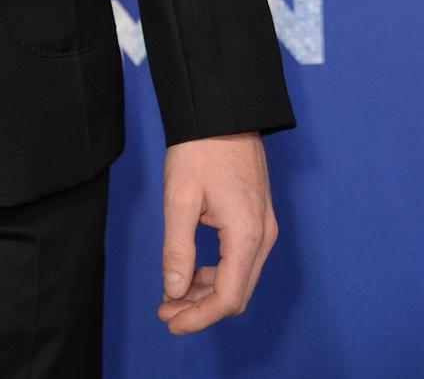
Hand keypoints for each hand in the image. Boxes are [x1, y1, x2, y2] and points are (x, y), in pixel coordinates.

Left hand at [157, 131, 278, 333]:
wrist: (222, 110)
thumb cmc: (199, 149)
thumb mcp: (179, 198)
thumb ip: (177, 249)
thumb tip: (174, 291)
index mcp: (247, 235)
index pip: (227, 297)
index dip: (198, 317)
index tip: (169, 321)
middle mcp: (264, 236)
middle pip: (236, 294)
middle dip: (200, 309)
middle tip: (165, 311)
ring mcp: (264, 226)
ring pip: (240, 278)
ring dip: (207, 292)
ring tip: (172, 294)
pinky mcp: (258, 217)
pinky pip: (241, 259)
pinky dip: (217, 273)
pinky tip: (192, 271)